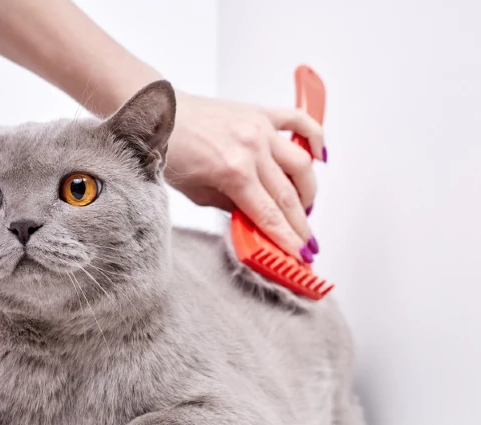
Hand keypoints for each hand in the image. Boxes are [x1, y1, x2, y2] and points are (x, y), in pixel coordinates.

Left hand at [166, 92, 325, 261]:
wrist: (159, 113)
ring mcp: (260, 128)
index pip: (270, 216)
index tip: (301, 256)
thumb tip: (256, 221)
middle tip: (307, 242)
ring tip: (304, 207)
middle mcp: (251, 149)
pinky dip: (316, 137)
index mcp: (233, 172)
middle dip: (301, 224)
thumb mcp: (196, 193)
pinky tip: (320, 157)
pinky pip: (299, 121)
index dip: (288, 240)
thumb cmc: (170, 150)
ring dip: (308, 190)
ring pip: (302, 164)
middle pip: (289, 196)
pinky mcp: (261, 112)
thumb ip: (230, 207)